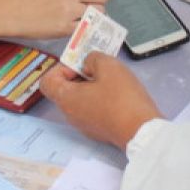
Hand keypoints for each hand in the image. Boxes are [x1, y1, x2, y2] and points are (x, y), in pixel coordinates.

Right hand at [2, 0, 111, 38]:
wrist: (10, 13)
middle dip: (102, 0)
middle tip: (98, 5)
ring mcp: (69, 10)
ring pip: (98, 11)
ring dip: (96, 14)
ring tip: (89, 16)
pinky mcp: (65, 27)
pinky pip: (86, 26)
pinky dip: (86, 26)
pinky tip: (80, 25)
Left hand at [40, 52, 161, 149]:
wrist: (142, 131)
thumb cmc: (122, 98)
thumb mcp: (108, 66)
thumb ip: (93, 58)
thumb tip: (88, 64)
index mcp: (66, 99)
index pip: (47, 81)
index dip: (61, 68)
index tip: (81, 66)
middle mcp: (70, 114)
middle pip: (65, 89)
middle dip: (80, 75)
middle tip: (100, 69)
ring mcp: (84, 125)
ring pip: (81, 99)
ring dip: (92, 87)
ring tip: (112, 80)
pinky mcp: (98, 130)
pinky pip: (92, 110)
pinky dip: (101, 99)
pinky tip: (119, 96)